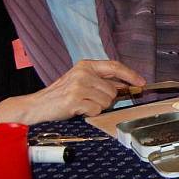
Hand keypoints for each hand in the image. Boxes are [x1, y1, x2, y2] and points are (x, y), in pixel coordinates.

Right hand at [0, 60, 145, 124]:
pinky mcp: (75, 99)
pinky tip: (77, 110)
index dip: (130, 75)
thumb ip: (102, 81)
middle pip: (113, 90)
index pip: (115, 66)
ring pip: (107, 101)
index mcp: (85, 65)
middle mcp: (83, 72)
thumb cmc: (61, 96)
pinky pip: (97, 110)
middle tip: (88, 101)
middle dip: (106, 99)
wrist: (36, 107)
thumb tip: (127, 85)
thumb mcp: (81, 82)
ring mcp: (79, 85)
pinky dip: (90, 114)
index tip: (142, 82)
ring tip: (81, 105)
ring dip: (97, 107)